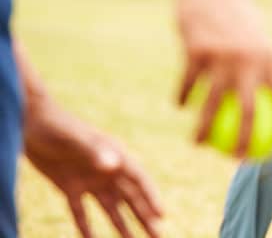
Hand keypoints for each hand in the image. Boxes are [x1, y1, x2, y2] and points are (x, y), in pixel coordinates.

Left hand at [24, 106, 162, 237]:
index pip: (139, 180)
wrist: (32, 122)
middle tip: (158, 237)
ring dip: (122, 225)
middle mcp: (107, 170)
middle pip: (131, 198)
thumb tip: (114, 165)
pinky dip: (86, 227)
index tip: (162, 216)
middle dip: (145, 217)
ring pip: (111, 208)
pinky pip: (81, 211)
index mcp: (115, 156)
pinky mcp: (70, 187)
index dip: (152, 197)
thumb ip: (95, 151)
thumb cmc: (58, 126)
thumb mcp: (76, 139)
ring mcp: (89, 180)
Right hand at [175, 0, 271, 155]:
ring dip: (203, 130)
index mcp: (269, 58)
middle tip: (238, 160)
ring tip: (198, 144)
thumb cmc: (237, 14)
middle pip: (248, 112)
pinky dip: (182, 98)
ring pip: (211, 105)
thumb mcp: (257, 37)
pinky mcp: (195, 50)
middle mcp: (249, 60)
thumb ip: (263, 65)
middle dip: (244, 142)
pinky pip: (188, 84)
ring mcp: (221, 56)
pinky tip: (179, 106)